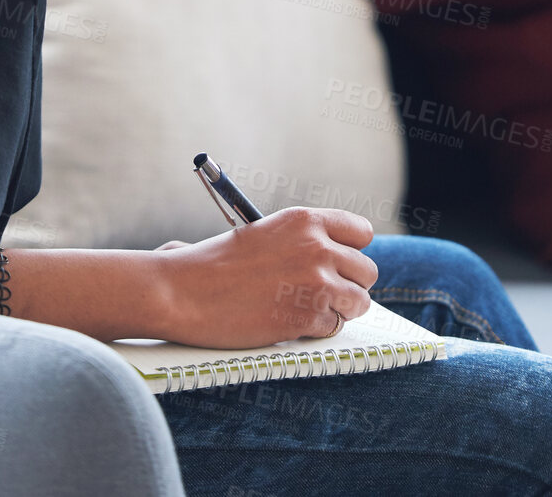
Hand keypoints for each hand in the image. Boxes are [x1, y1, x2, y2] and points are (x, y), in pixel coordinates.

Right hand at [151, 206, 377, 347]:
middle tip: (324, 293)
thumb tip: (337, 258)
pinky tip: (292, 323)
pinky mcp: (306, 318)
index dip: (352, 251)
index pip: (361, 232)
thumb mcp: (265, 235)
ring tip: (309, 311)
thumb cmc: (216, 263)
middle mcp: (317, 247)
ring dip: (339, 309)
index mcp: (305, 220)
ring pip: (359, 302)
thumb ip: (303, 242)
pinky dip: (318, 330)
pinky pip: (335, 327)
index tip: (341, 263)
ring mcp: (315, 283)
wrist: (185, 291)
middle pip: (367, 270)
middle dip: (349, 284)